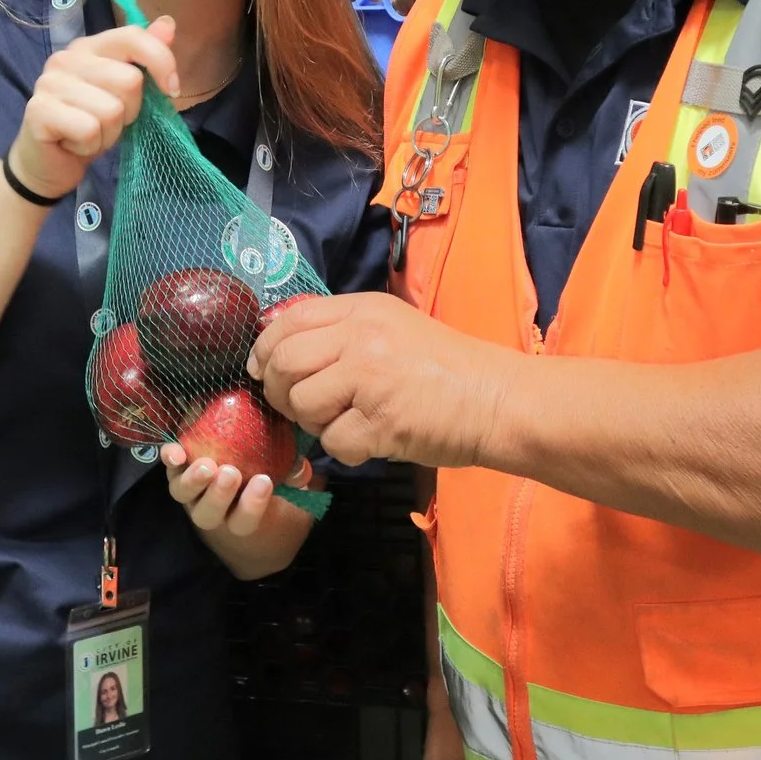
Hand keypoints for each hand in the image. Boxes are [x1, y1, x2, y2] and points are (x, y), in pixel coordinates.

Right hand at [7, 16, 179, 199]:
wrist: (51, 163)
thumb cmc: (91, 124)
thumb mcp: (126, 93)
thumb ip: (146, 58)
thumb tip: (168, 23)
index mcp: (90, 47)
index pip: (133, 36)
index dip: (161, 62)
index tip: (171, 90)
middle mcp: (66, 58)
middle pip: (129, 81)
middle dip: (130, 112)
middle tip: (108, 122)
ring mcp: (49, 82)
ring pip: (111, 110)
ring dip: (109, 133)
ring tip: (92, 134)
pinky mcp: (39, 110)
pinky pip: (89, 130)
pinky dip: (91, 145)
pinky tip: (76, 144)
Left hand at [160, 442, 284, 536]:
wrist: (236, 457)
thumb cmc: (265, 473)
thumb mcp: (285, 476)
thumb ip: (294, 474)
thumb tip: (301, 470)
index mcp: (239, 516)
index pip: (243, 523)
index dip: (252, 506)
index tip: (264, 481)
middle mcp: (212, 508)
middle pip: (209, 515)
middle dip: (219, 496)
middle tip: (231, 473)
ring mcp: (191, 491)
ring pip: (184, 496)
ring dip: (194, 482)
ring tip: (207, 466)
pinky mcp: (177, 470)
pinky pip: (169, 469)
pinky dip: (171, 460)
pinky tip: (176, 452)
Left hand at [248, 292, 509, 468]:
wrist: (497, 399)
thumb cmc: (446, 368)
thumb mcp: (392, 327)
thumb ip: (342, 332)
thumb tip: (281, 352)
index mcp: (363, 310)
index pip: (289, 320)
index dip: (265, 349)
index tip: (264, 370)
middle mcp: (362, 337)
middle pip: (284, 362)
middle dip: (280, 391)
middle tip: (298, 406)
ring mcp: (371, 379)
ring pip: (302, 404)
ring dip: (314, 422)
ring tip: (344, 422)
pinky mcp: (382, 422)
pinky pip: (333, 442)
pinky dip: (345, 449)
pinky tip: (370, 441)